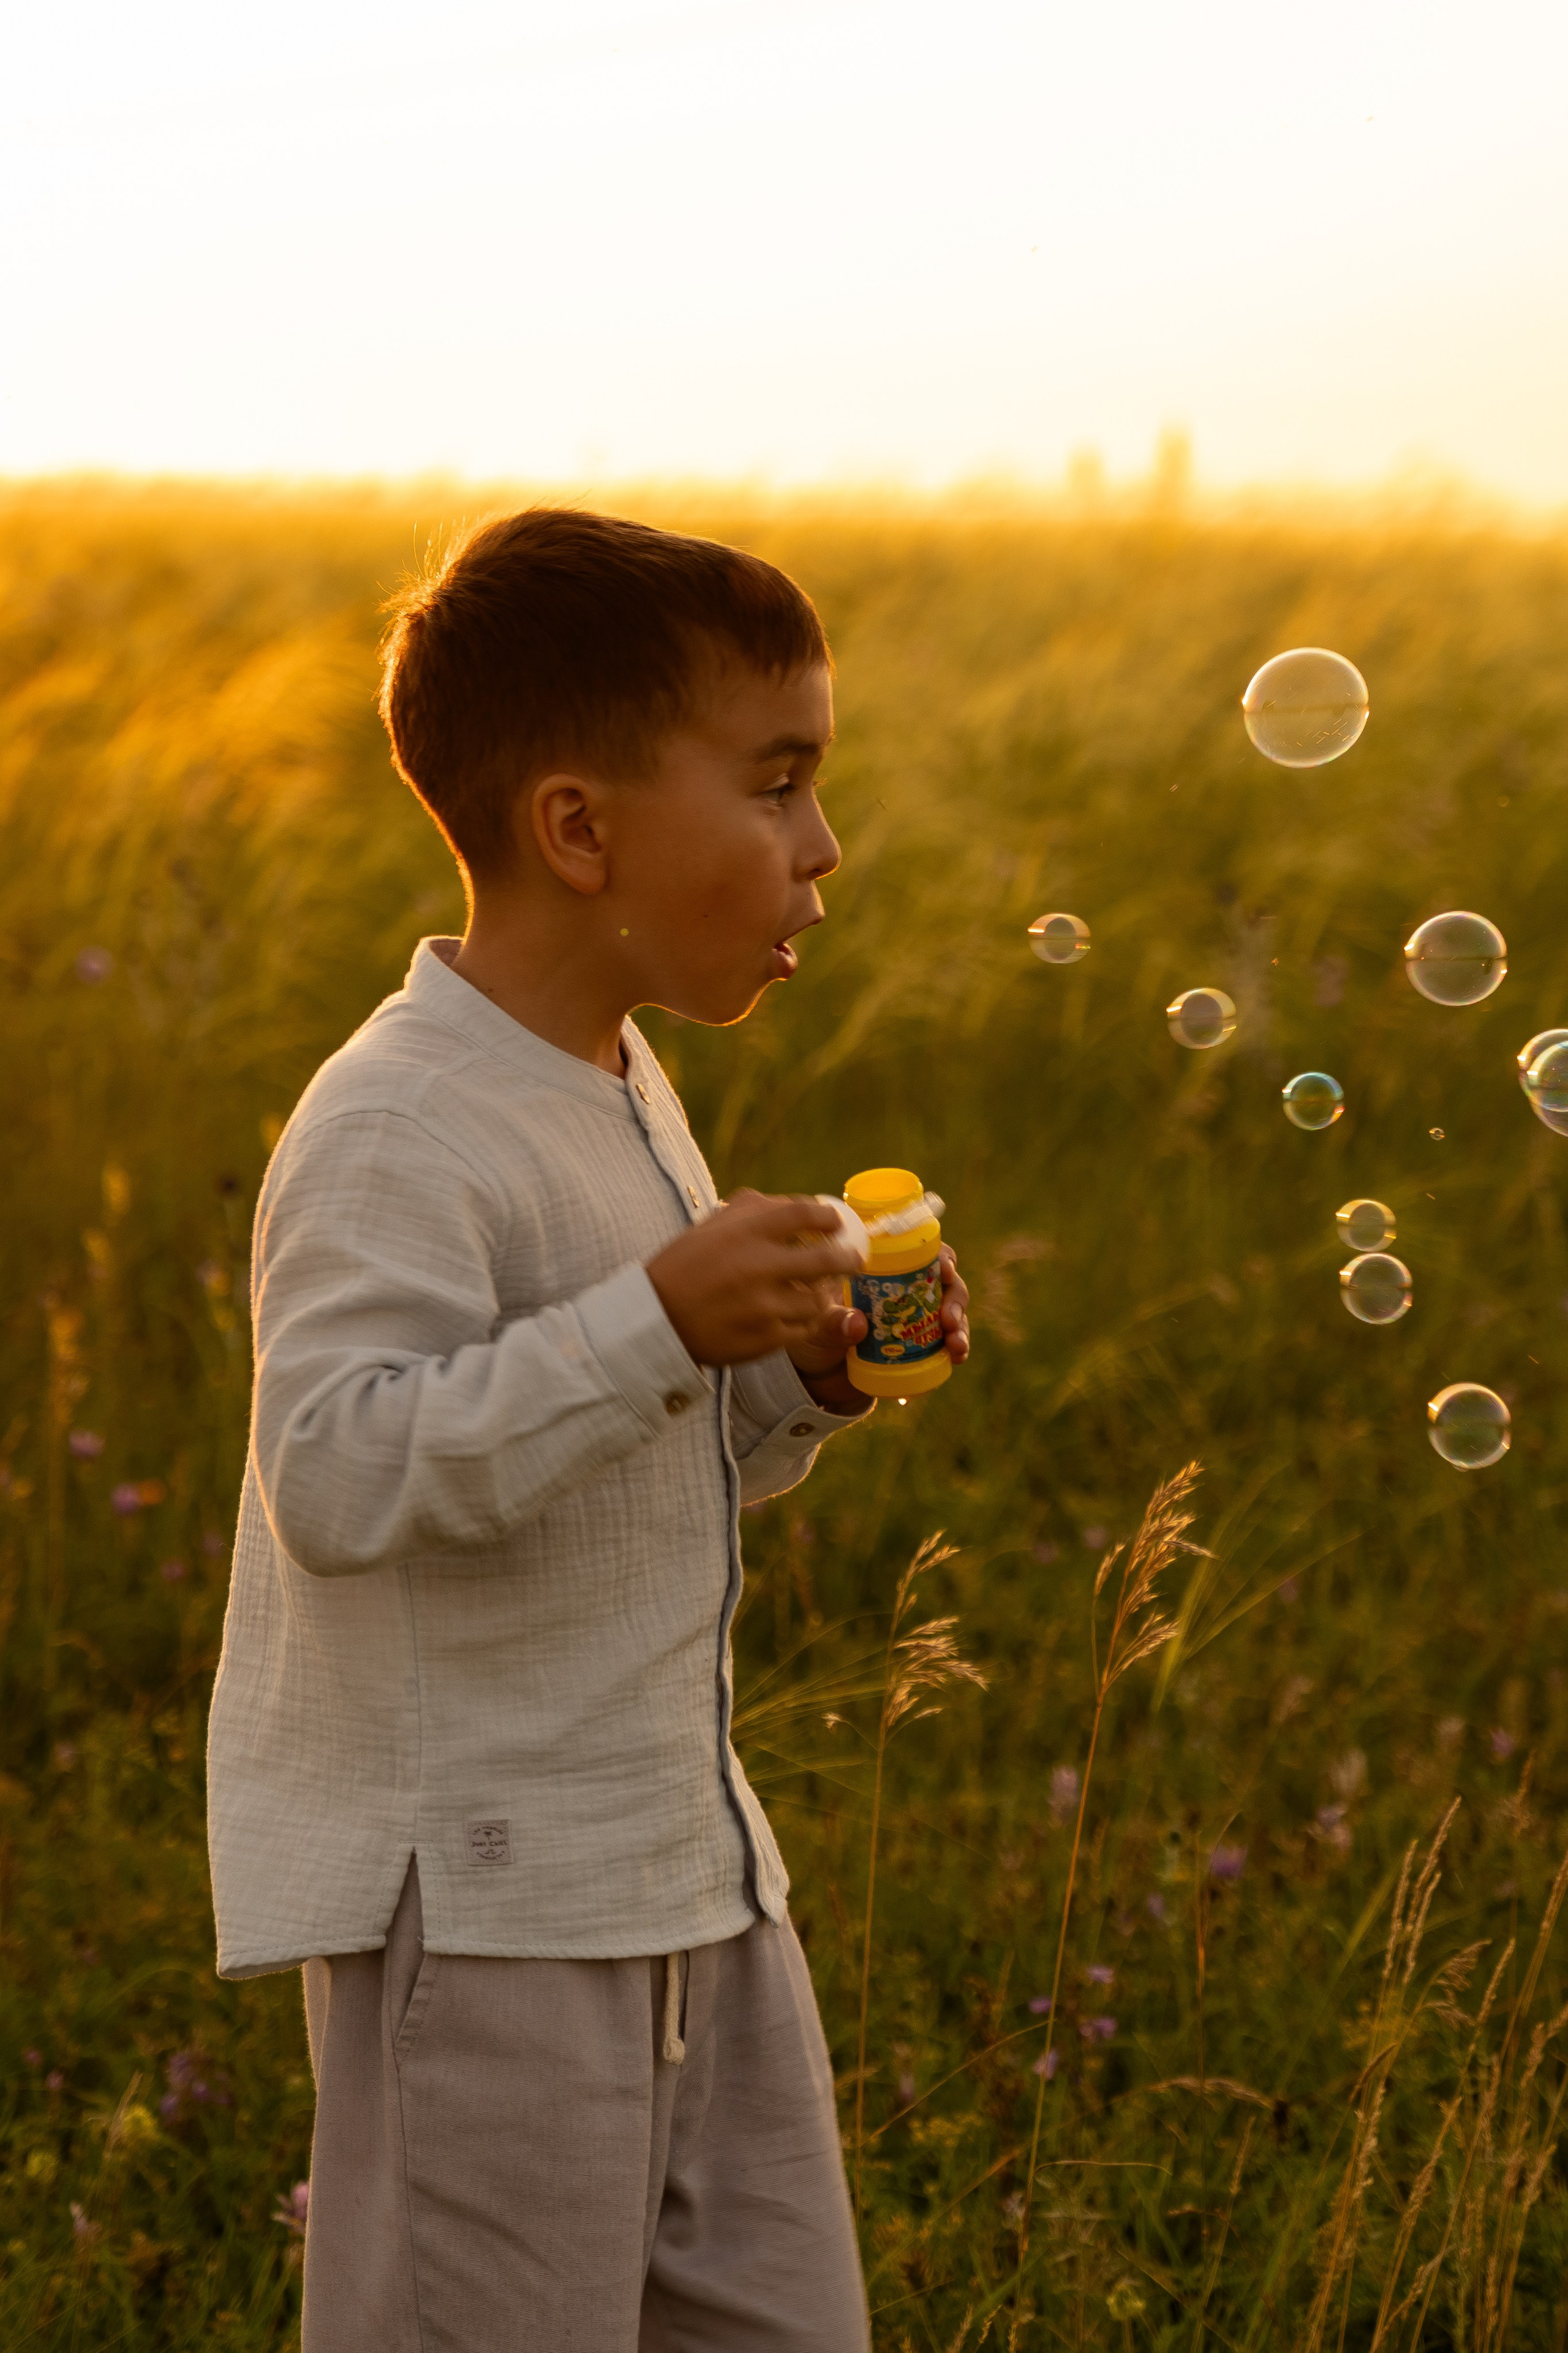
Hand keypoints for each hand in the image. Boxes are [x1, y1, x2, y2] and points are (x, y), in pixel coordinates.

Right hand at [646, 1190, 864, 1368]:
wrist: (657, 1320)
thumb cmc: (685, 1267)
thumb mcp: (711, 1226)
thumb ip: (753, 1210)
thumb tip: (800, 1206)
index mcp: (745, 1232)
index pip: (803, 1213)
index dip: (828, 1217)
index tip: (835, 1223)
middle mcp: (758, 1266)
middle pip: (827, 1259)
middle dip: (849, 1259)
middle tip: (854, 1259)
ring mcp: (763, 1305)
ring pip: (817, 1299)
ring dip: (824, 1293)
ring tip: (819, 1289)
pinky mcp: (765, 1338)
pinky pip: (803, 1328)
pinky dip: (806, 1319)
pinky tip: (798, 1312)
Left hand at [790, 1240, 970, 1413]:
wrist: (816, 1377)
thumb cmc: (813, 1335)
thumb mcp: (816, 1326)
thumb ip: (833, 1322)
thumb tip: (857, 1325)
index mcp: (882, 1272)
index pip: (919, 1252)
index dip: (938, 1256)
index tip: (944, 1268)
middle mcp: (905, 1290)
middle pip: (944, 1281)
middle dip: (954, 1297)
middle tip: (949, 1319)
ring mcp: (916, 1318)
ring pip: (951, 1311)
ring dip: (961, 1326)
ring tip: (955, 1346)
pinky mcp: (920, 1345)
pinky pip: (947, 1341)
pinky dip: (956, 1348)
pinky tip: (956, 1358)